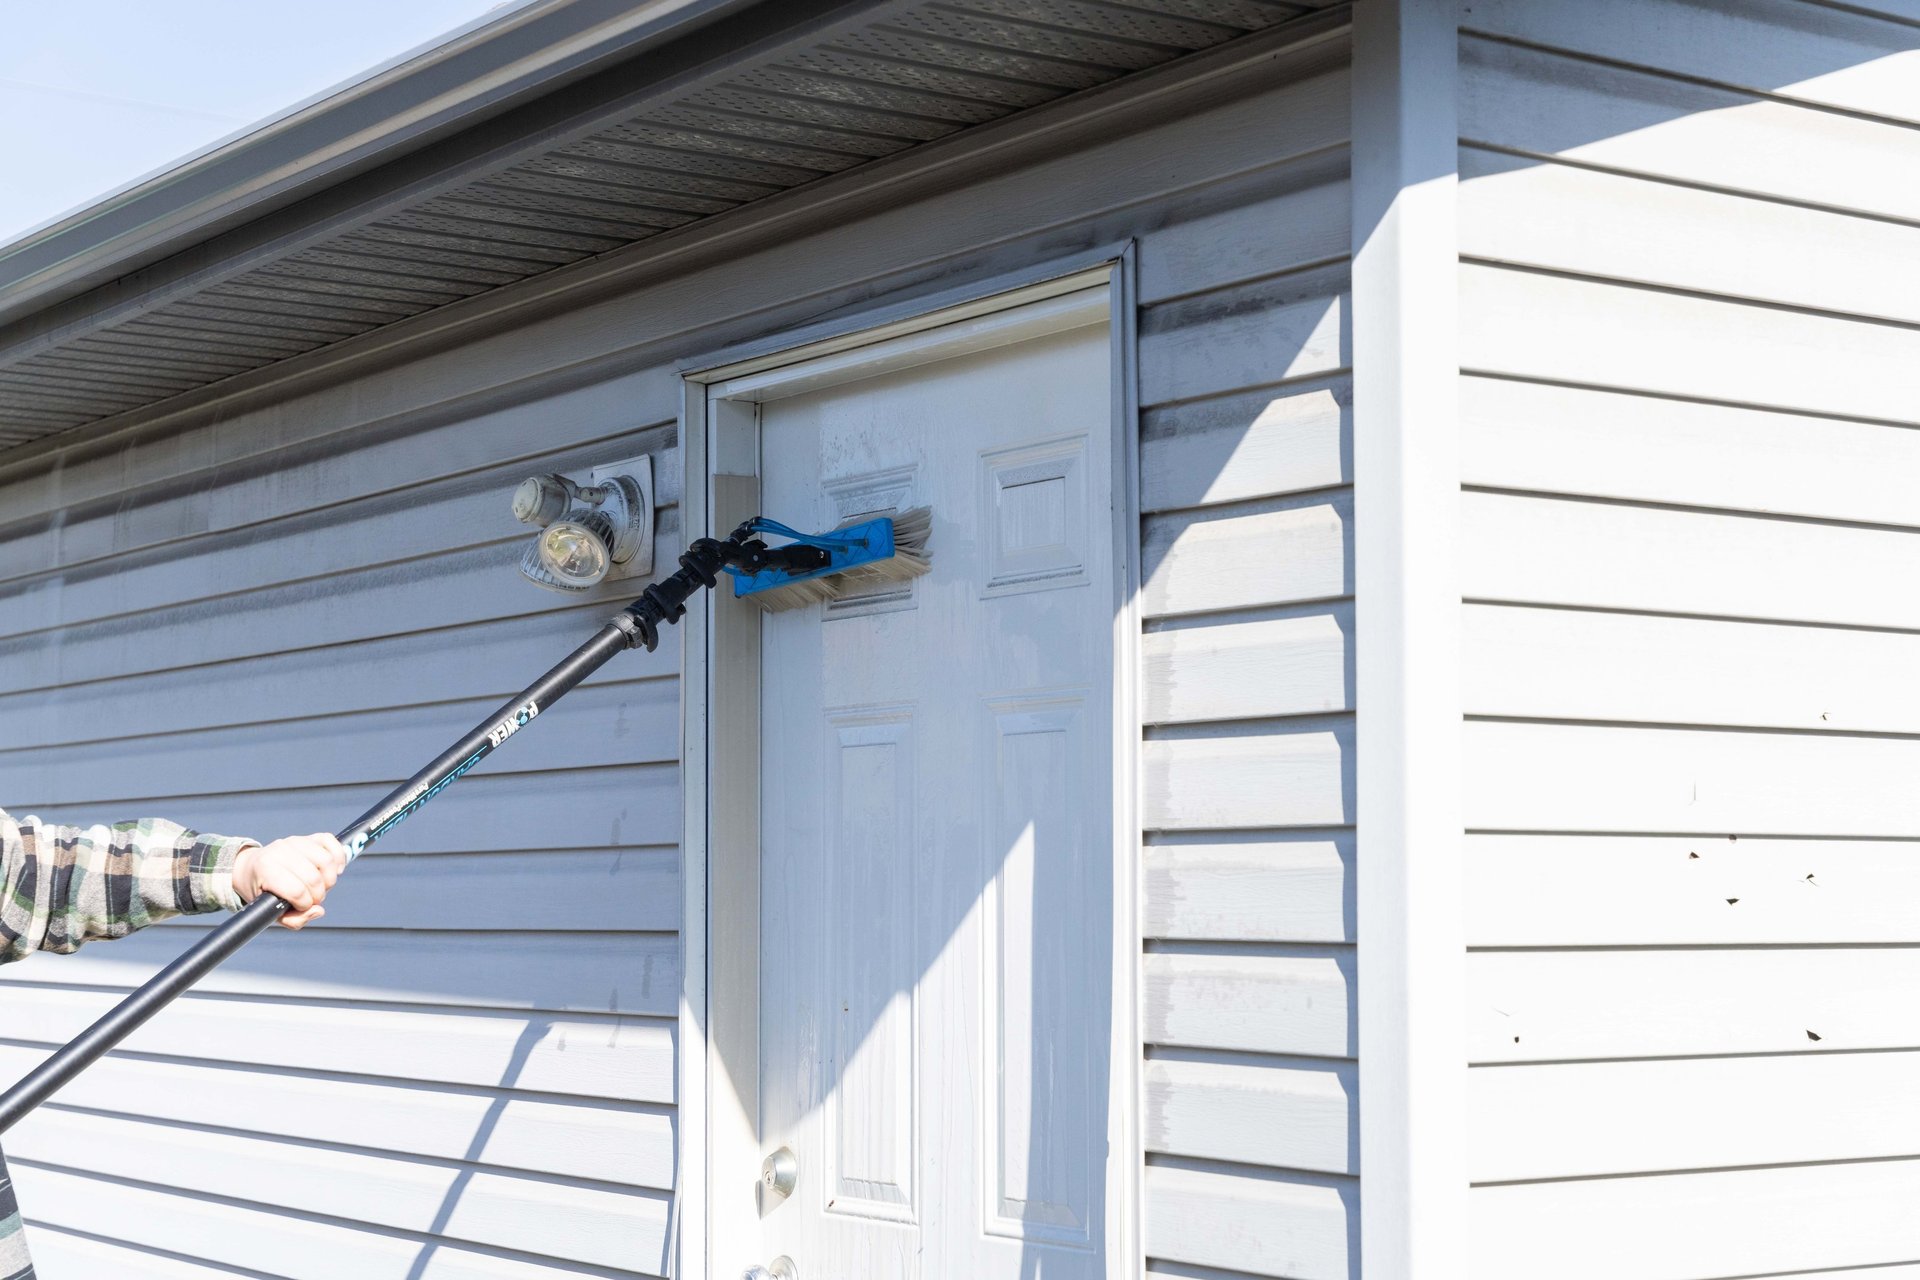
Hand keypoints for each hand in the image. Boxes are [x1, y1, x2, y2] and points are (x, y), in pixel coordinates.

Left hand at [233, 833, 347, 928]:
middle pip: (314, 878)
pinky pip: (331, 842)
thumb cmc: (262, 891)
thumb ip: (293, 920)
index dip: (304, 904)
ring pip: (326, 861)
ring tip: (322, 886)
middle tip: (312, 898)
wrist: (250, 868)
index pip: (296, 890)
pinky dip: (338, 857)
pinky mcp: (308, 837)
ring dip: (330, 880)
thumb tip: (318, 911)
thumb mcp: (269, 911)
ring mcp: (295, 841)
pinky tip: (334, 870)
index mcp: (265, 869)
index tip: (301, 906)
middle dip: (318, 895)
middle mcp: (280, 851)